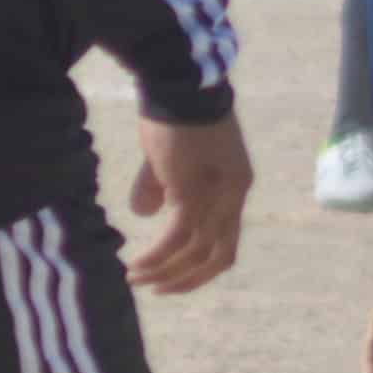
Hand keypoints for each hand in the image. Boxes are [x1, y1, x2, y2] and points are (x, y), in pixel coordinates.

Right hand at [126, 106, 253, 290]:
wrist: (177, 84)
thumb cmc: (171, 114)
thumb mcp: (166, 158)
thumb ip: (159, 187)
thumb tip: (144, 213)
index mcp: (236, 186)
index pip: (227, 241)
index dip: (203, 266)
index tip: (175, 276)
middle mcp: (233, 194)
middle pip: (220, 255)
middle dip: (187, 279)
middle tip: (158, 289)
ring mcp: (216, 194)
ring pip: (196, 251)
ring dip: (165, 271)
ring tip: (136, 277)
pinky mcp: (192, 190)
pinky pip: (177, 238)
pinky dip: (157, 257)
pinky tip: (137, 265)